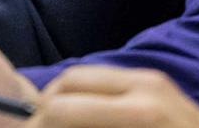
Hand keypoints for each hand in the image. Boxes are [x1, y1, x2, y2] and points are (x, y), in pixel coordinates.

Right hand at [32, 66, 198, 127]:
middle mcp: (146, 86)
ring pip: (87, 77)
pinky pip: (110, 81)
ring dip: (67, 100)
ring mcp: (156, 81)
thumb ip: (88, 125)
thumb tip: (49, 123)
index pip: (62, 107)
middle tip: (40, 127)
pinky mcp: (161, 84)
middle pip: (70, 80)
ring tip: (61, 123)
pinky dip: (90, 98)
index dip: (38, 123)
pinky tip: (89, 119)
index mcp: (140, 112)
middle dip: (47, 106)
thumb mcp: (136, 127)